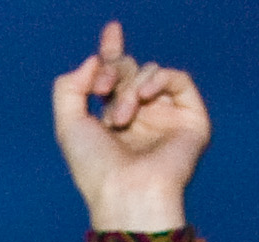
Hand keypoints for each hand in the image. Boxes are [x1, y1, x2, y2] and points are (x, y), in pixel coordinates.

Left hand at [52, 22, 207, 231]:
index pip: (114, 76)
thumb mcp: (68, 125)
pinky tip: (145, 95)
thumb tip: (94, 59)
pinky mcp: (190, 118)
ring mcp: (165, 116)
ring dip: (129, 88)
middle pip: (129, 69)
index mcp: (111, 119)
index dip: (111, 52)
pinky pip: (177, 79)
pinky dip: (159, 79)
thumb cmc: (95, 168)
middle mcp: (140, 116)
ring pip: (149, 73)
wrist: (127, 192)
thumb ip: (70, 87)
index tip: (111, 30)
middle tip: (102, 87)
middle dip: (113, 70)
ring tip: (120, 117)